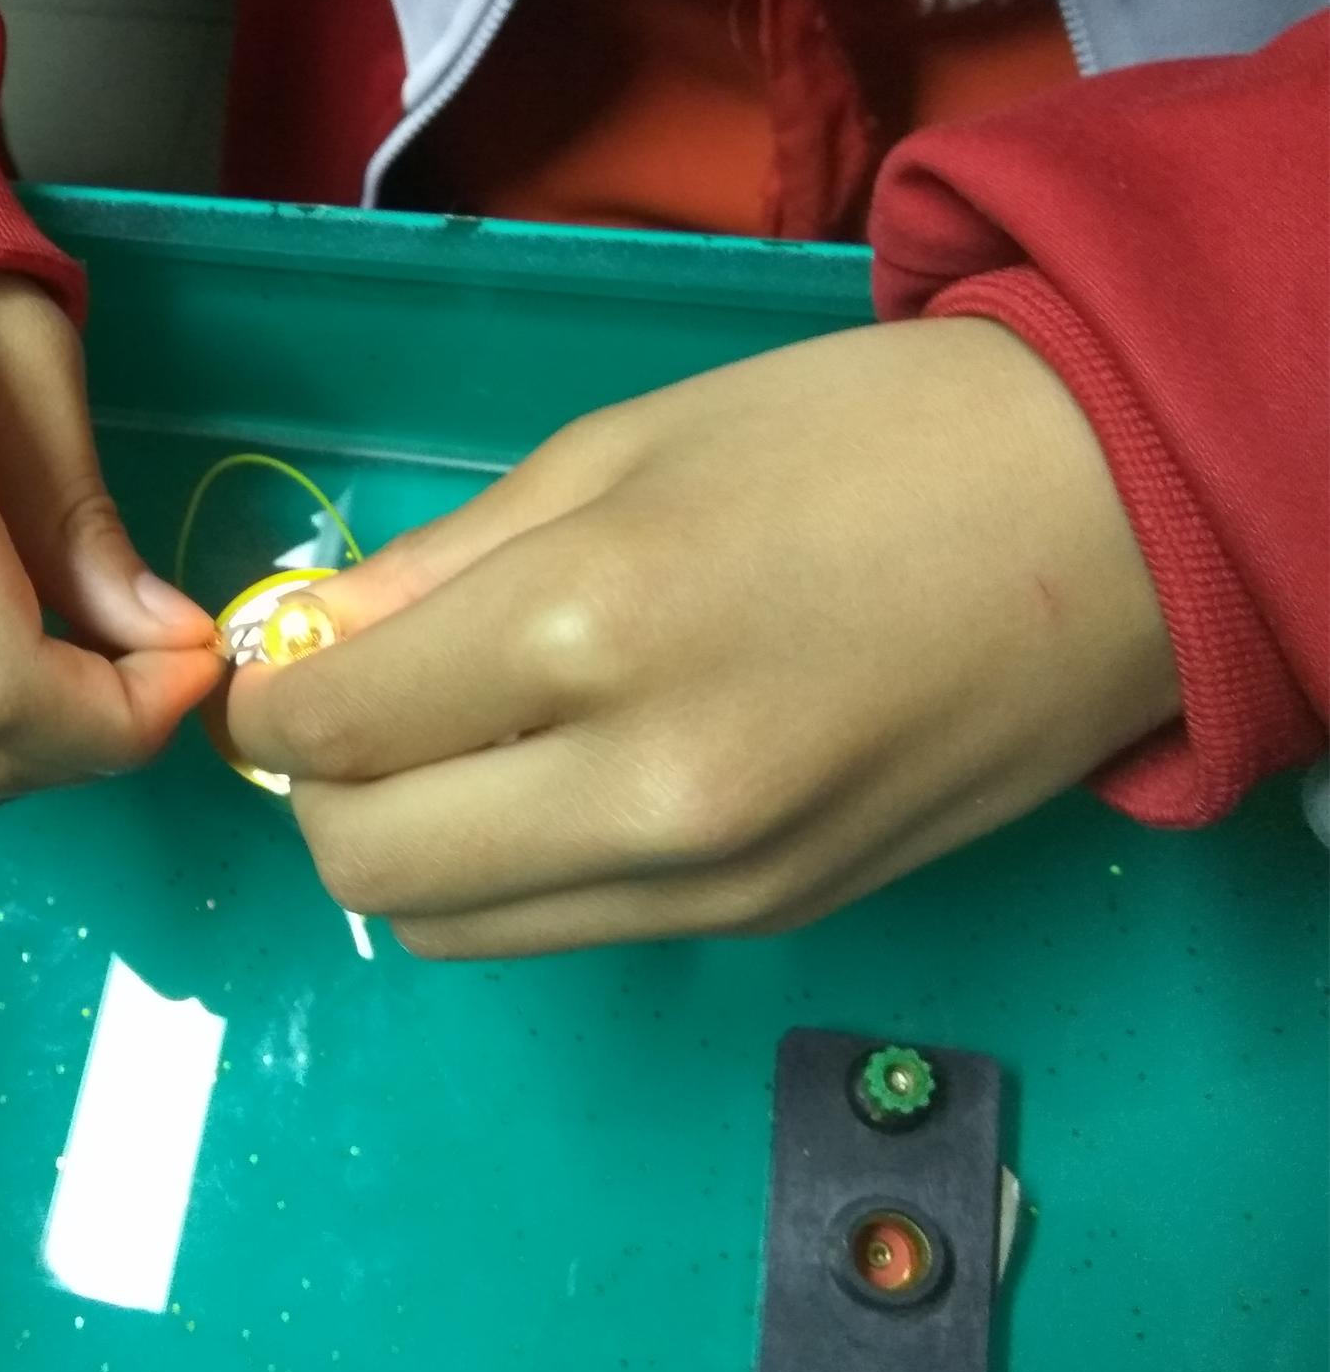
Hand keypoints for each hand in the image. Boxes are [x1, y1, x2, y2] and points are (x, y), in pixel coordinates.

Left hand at [227, 319, 1179, 955]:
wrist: (1102, 516)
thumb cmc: (850, 438)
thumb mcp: (616, 451)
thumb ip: (438, 567)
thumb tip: (306, 644)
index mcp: (587, 631)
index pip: (328, 735)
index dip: (268, 708)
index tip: (281, 673)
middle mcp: (640, 792)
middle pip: (369, 874)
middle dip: (319, 796)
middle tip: (353, 715)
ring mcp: (715, 882)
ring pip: (456, 933)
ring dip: (411, 851)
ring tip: (454, 748)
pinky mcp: (769, 922)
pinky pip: (570, 930)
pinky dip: (516, 875)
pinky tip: (559, 779)